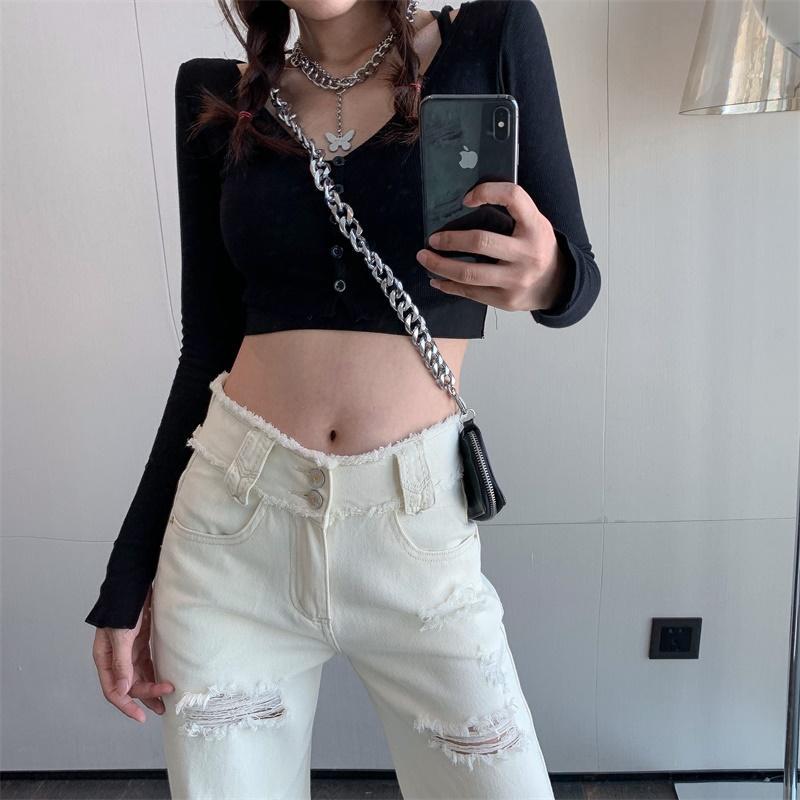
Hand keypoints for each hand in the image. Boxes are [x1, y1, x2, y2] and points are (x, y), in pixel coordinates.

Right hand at [90, 586, 173, 722]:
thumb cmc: (124, 607)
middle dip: (145, 696)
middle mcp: (116, 658)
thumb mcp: (122, 636)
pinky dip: (155, 673)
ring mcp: (129, 651)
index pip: (114, 690)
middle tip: (164, 703)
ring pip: (139, 676)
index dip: (127, 706)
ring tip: (166, 700)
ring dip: (151, 688)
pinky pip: (147, 664)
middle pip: (129, 685)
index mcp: (105, 658)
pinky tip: (163, 680)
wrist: (133, 584)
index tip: (141, 716)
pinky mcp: (141, 643)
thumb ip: (121, 663)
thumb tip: (123, 690)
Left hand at [415, 181, 570, 312]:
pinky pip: (470, 293)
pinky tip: (437, 280)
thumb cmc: (538, 247)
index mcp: (535, 226)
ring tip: (425, 258)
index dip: (488, 192)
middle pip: (481, 242)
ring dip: (440, 266)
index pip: (513, 197)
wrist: (558, 285)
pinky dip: (449, 286)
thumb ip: (511, 212)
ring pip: (469, 273)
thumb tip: (467, 202)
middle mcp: (527, 253)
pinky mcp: (505, 299)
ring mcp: (515, 280)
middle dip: (450, 240)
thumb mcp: (534, 223)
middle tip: (432, 239)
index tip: (466, 198)